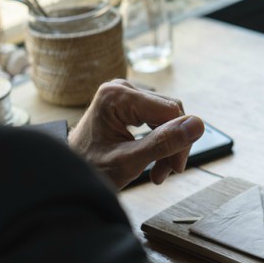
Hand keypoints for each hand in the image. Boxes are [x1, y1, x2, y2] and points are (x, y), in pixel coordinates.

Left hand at [68, 79, 204, 188]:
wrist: (64, 175)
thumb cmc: (89, 169)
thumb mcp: (129, 162)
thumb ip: (163, 143)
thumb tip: (198, 124)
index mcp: (117, 96)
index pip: (170, 111)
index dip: (180, 139)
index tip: (176, 168)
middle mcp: (121, 88)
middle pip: (170, 112)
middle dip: (173, 144)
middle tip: (166, 173)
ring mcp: (124, 94)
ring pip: (166, 117)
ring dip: (167, 145)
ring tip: (159, 172)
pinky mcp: (128, 103)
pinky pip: (157, 118)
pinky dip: (159, 141)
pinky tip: (154, 161)